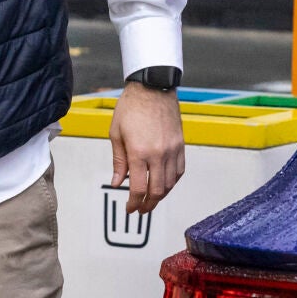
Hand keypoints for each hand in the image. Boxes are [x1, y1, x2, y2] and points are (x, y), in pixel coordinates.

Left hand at [110, 81, 184, 213]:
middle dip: (147, 205)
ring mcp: (172, 150)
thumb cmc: (131, 107)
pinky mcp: (180, 145)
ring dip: (160, 196)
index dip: (133, 203)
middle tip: (140, 210)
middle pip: (156, 191)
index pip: (138, 188)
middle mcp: (158, 154)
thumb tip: (118, 183)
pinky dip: (172, 182)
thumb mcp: (116, 134)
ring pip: (169, 184)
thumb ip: (119, 161)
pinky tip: (164, 185)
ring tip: (150, 200)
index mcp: (139, 152)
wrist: (153, 87)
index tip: (130, 209)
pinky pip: (179, 171)